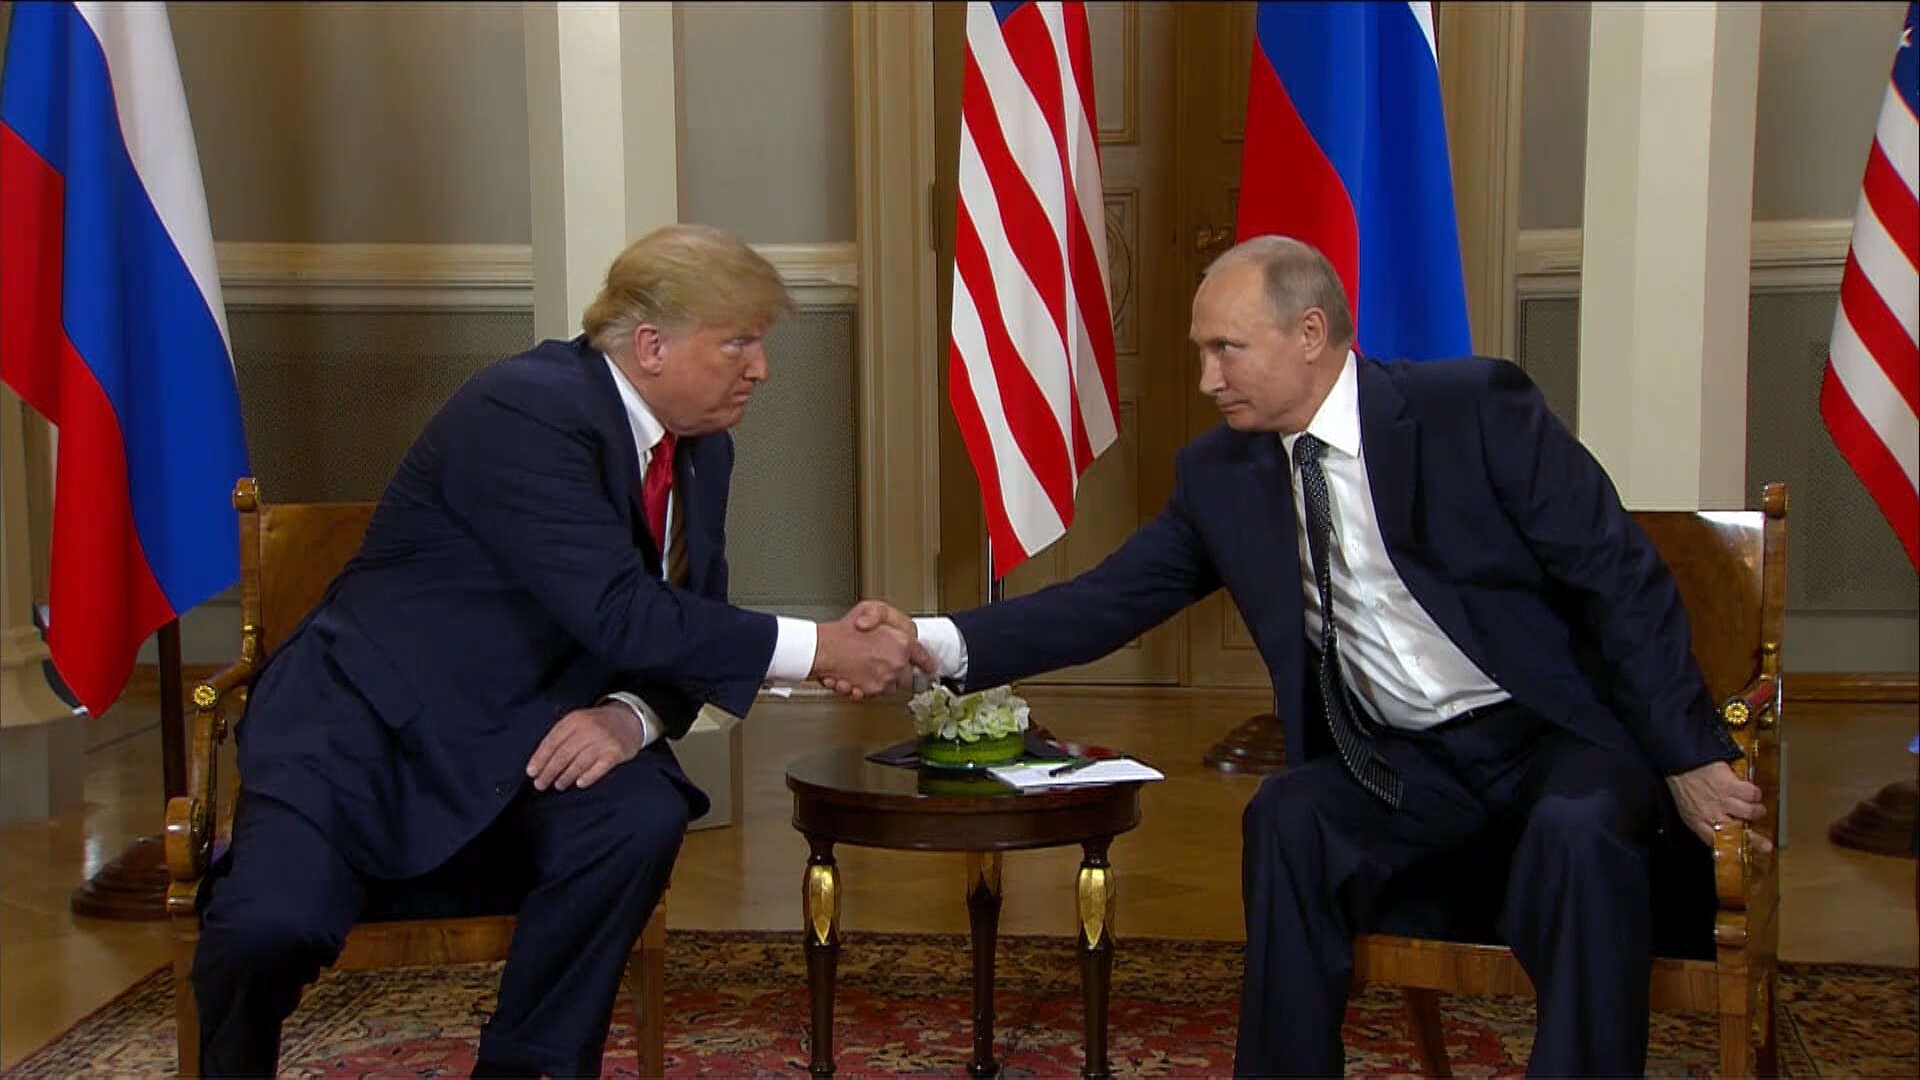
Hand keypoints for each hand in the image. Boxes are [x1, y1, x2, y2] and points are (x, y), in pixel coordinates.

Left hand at [526, 702, 644, 790]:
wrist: (629, 719)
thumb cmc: (597, 724)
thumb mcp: (578, 721)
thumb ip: (562, 736)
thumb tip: (541, 762)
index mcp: (575, 720)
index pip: (552, 741)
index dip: (540, 758)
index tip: (531, 772)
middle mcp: (588, 729)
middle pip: (563, 754)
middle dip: (549, 772)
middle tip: (540, 784)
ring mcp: (603, 741)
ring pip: (578, 763)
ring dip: (565, 777)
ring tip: (558, 785)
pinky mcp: (616, 753)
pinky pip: (598, 769)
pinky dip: (587, 777)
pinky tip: (579, 784)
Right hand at [849, 600, 936, 687]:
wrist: (822, 649)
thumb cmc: (843, 631)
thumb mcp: (870, 608)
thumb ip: (889, 619)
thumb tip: (899, 633)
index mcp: (902, 643)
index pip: (924, 657)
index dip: (927, 663)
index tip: (929, 667)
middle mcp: (897, 664)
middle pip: (907, 675)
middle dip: (898, 670)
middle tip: (884, 662)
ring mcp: (884, 679)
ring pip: (891, 685)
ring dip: (883, 679)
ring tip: (868, 668)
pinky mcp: (870, 691)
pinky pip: (874, 693)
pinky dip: (867, 688)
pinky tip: (857, 678)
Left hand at [1666, 760, 1769, 852]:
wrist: (1680, 761)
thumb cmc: (1685, 785)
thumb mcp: (1688, 809)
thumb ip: (1703, 823)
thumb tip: (1721, 834)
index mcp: (1697, 822)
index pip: (1717, 843)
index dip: (1734, 850)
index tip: (1744, 856)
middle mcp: (1711, 814)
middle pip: (1740, 833)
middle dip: (1756, 840)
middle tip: (1765, 843)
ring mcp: (1721, 799)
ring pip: (1752, 812)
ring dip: (1757, 810)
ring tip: (1754, 806)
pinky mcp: (1729, 785)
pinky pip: (1753, 794)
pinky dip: (1754, 793)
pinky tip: (1749, 791)